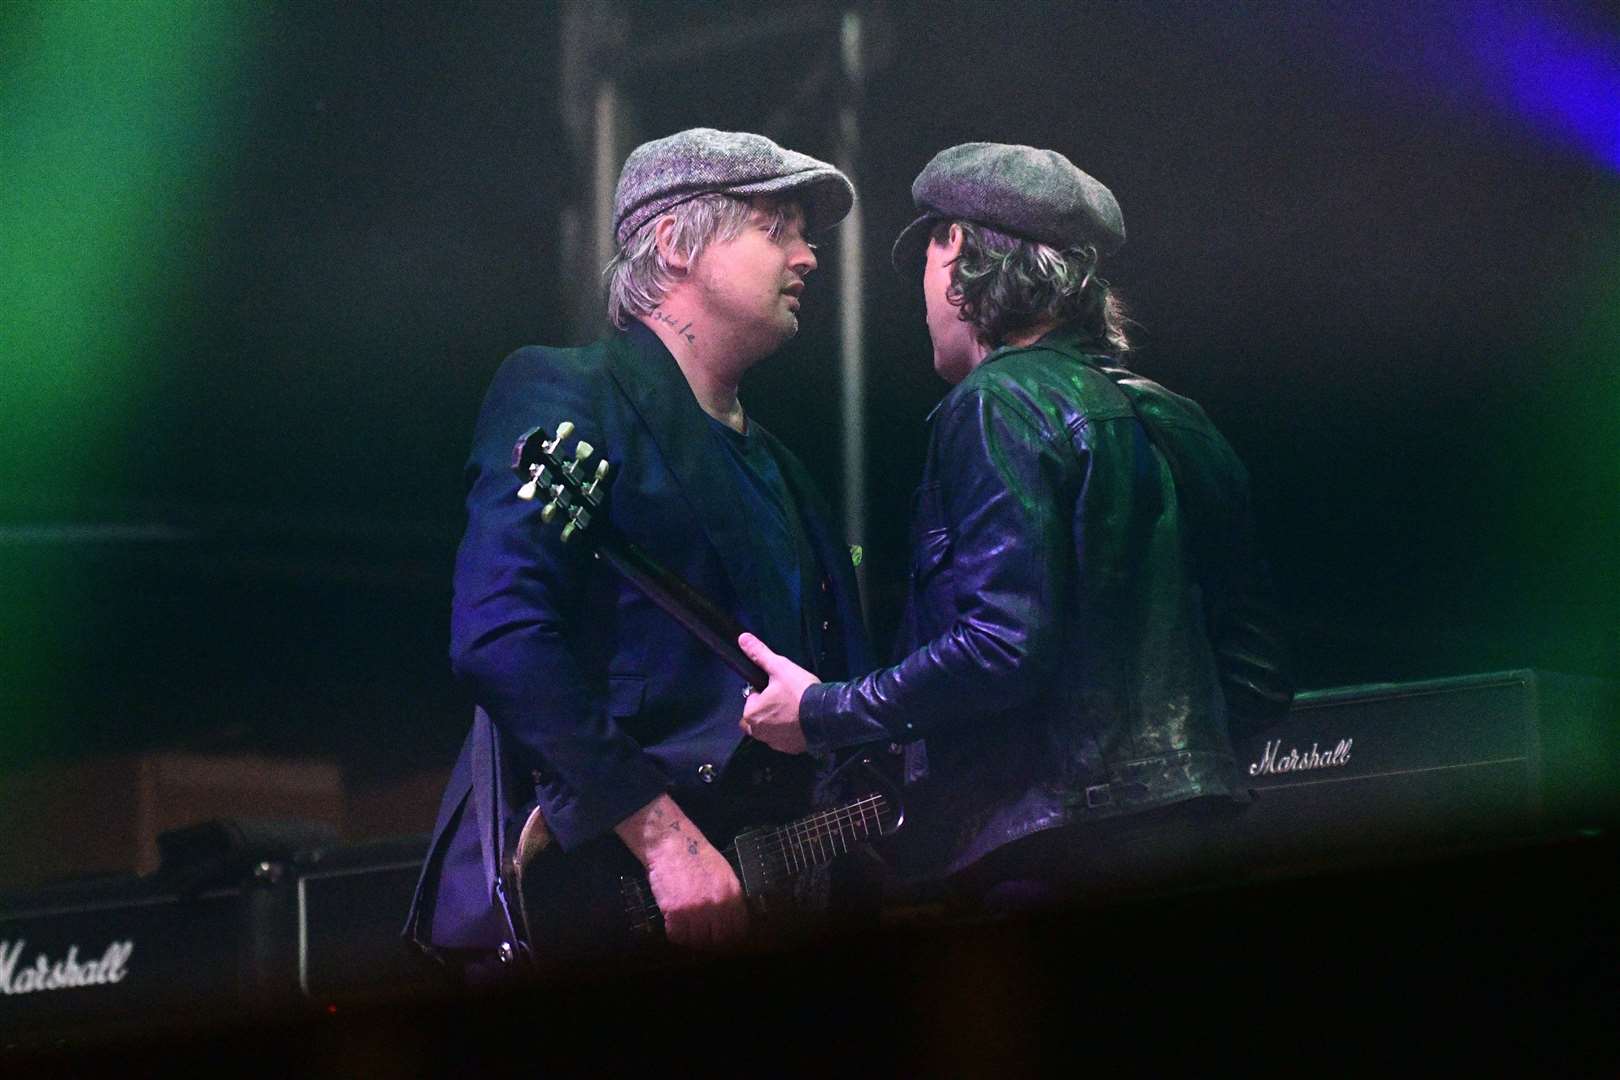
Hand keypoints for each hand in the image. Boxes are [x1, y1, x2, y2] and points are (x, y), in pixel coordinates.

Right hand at [615, 795, 748, 949]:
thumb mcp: (724, 873)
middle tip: (702, 938)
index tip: (722, 941)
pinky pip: (676, 935)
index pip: (738, 930)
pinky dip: (674, 934)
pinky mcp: (675, 912)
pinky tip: (674, 925)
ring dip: (691, 939)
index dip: (730, 940)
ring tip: (687, 930)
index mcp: (733, 894)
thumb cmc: (697, 855)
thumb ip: (729, 897)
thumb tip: (731, 921)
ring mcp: (696, 910)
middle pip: (718, 940)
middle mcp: (718, 905)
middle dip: (710, 942)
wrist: (672, 843)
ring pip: (696, 941)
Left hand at [738, 632, 817, 754]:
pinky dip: (790, 731)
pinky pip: (784, 738)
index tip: (779, 687)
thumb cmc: (799, 692)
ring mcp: (775, 743)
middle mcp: (758, 732)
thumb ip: (759, 654)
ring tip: (795, 708)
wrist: (826, 716)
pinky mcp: (790, 750)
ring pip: (770, 728)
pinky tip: (801, 721)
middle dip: (768, 708)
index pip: (751, 698)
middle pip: (758, 716)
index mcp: (751, 713)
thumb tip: (742, 638)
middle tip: (786, 698)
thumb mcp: (779, 667)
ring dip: (777, 721)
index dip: (764, 690)